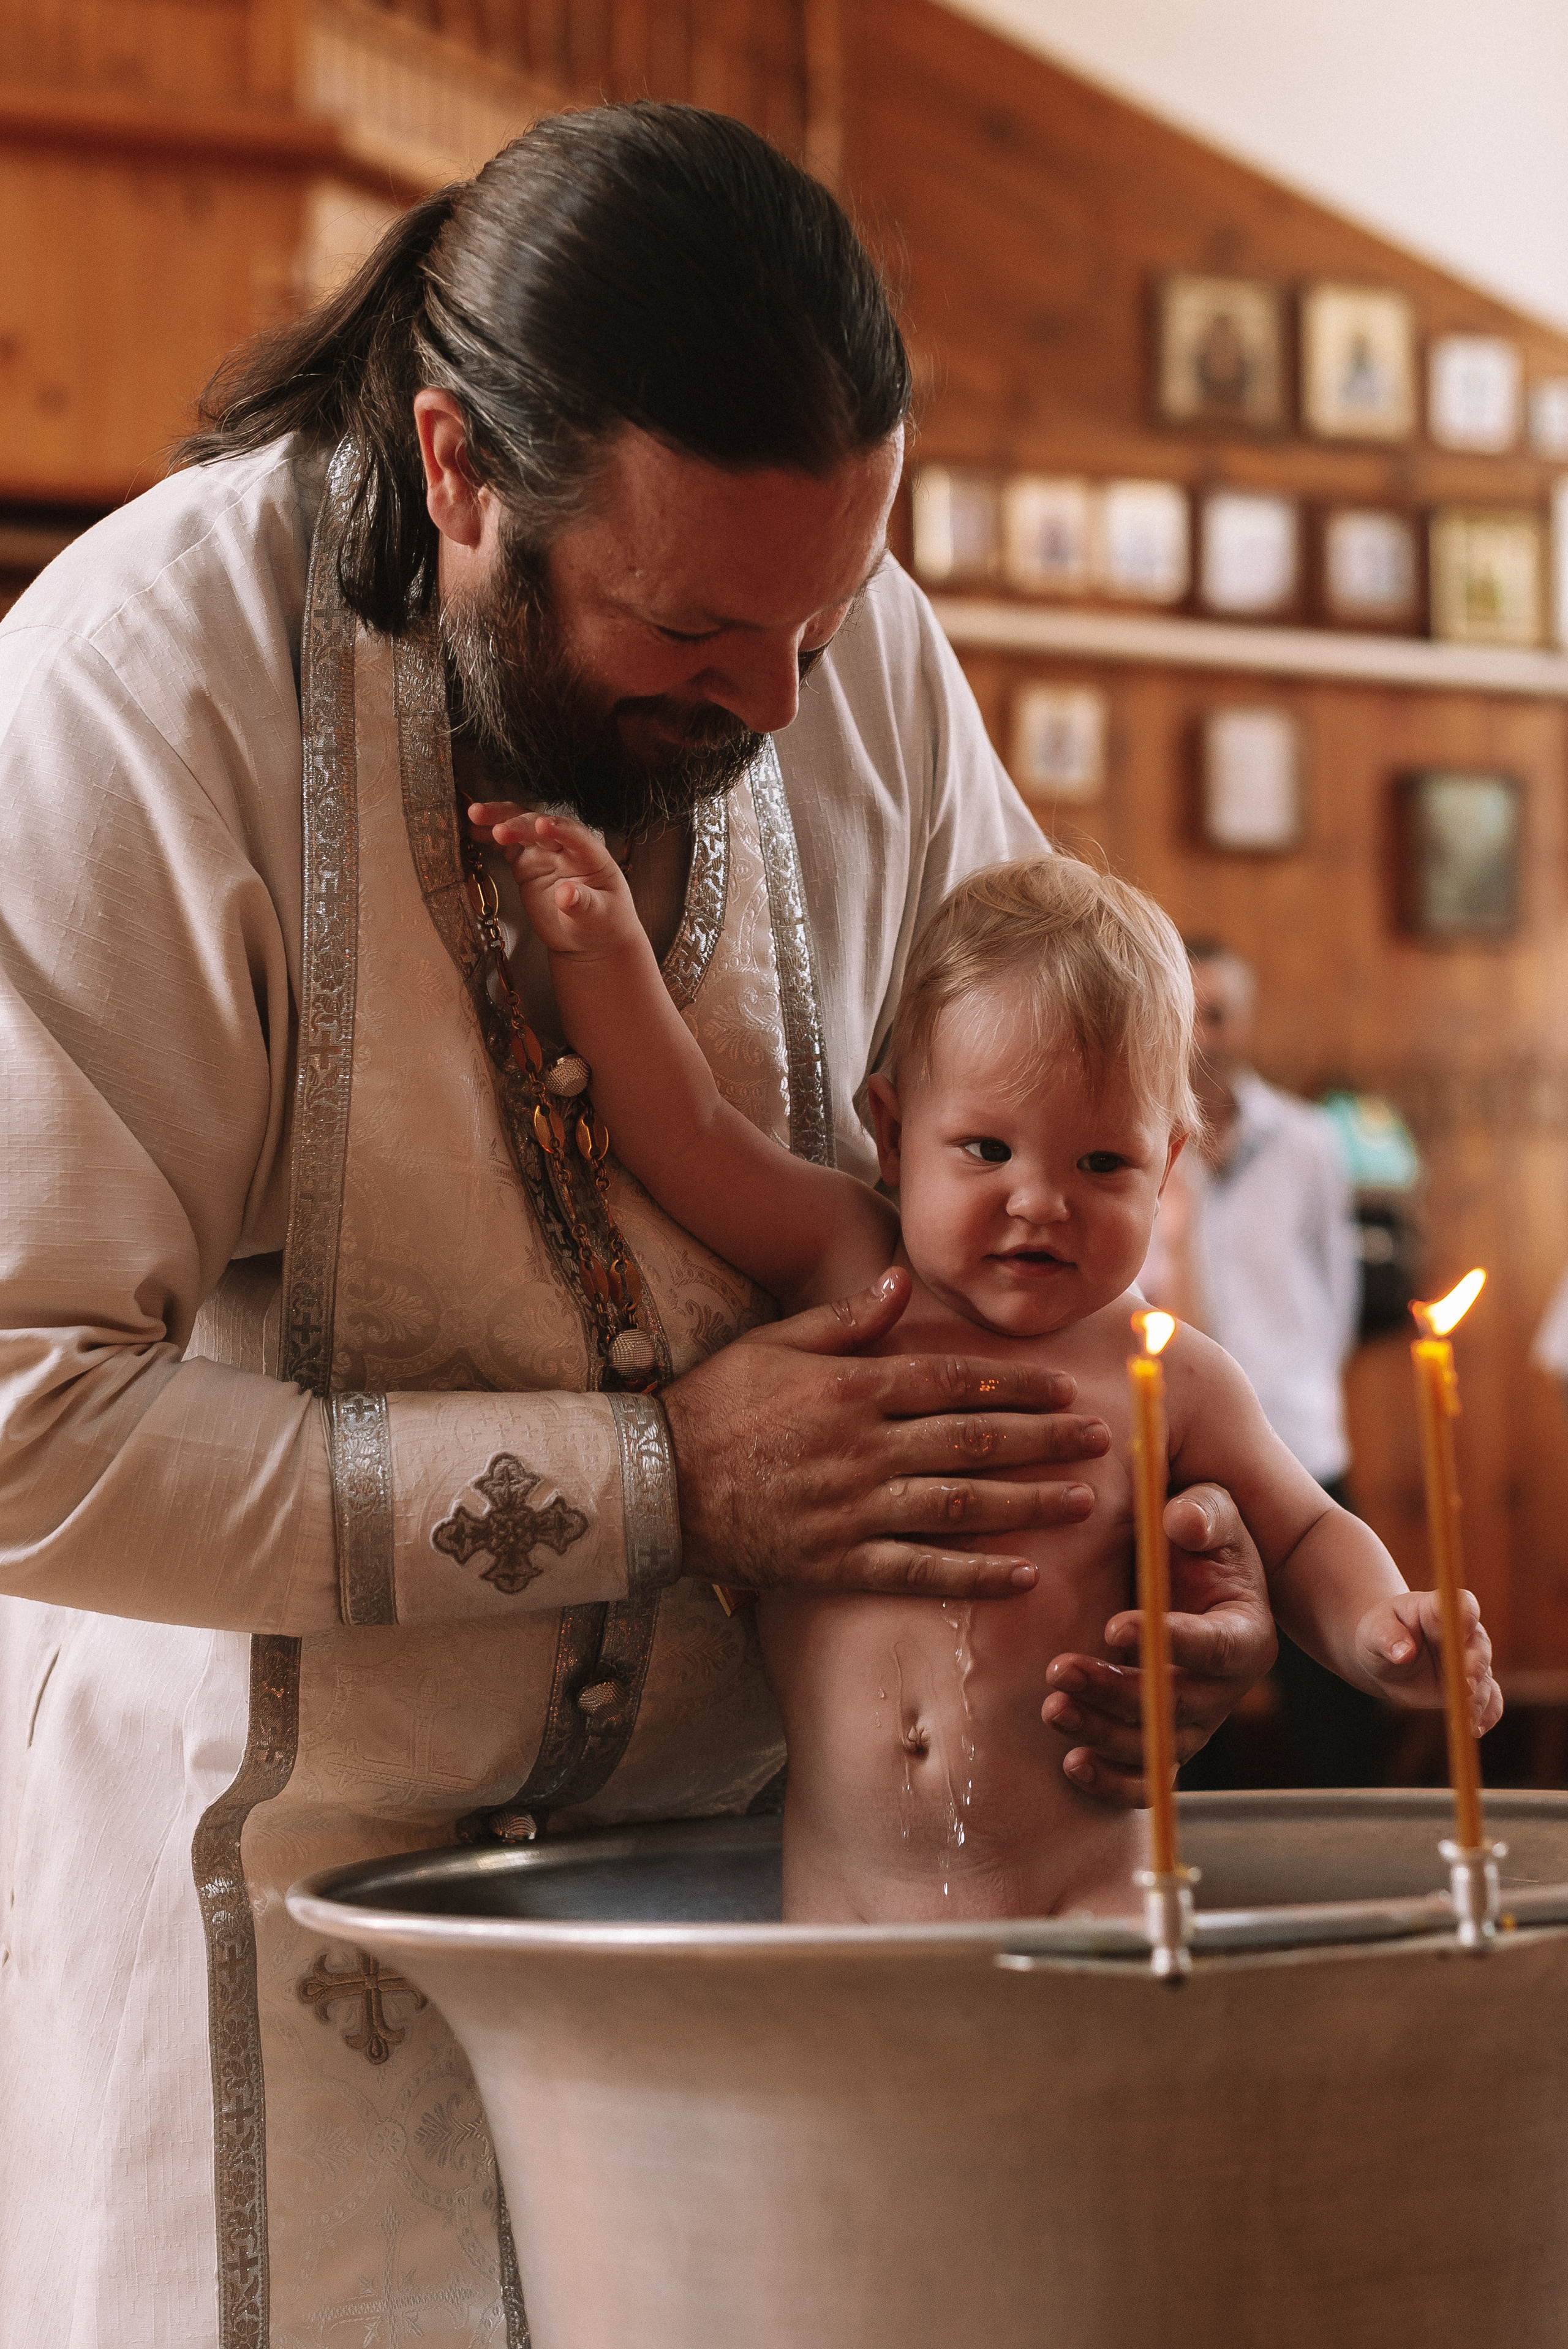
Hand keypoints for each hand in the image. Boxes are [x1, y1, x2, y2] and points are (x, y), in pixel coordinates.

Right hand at [467, 803, 634, 956]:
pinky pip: (507, 846)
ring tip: (474, 815)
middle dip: (520, 824)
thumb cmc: (601, 926)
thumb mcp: (597, 919)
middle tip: (498, 830)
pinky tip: (471, 830)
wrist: (588, 938)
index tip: (542, 825)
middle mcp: (566, 849)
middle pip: (541, 828)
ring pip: (521, 829)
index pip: (575, 836)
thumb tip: (567, 894)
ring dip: (499, 820)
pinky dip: (489, 837)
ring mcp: (545, 854)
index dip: (559, 828)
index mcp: (591, 857)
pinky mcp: (527, 864)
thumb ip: (583, 904)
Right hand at [662, 1267, 1110, 1596]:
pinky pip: (920, 1571)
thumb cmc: (714, 1406)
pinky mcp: (839, 1562)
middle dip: (1045, 1440)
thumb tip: (903, 1281)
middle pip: (974, 1441)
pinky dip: (974, 1573)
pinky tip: (1022, 1573)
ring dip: (1028, 1503)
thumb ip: (845, 1318)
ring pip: (960, 1505)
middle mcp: (863, 1448)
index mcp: (852, 1389)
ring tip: (1083, 1502)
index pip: (953, 1382)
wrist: (654, 1484)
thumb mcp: (774, 1343)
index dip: (1016, 1386)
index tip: (1065, 1388)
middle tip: (1101, 1440)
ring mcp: (854, 1509)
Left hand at [1039, 1483, 1276, 1805]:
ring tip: (1053, 1708)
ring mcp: (1195, 1722)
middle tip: (1060, 1669)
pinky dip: (1113, 1782)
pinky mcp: (1164, 1744)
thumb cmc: (1193, 1537)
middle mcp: (1224, 1688)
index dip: (1172, 1642)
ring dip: (1103, 1734)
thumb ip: (1201, 1510)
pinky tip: (1072, 1764)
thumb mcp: (1208, 1509)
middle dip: (1119, 1693)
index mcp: (1245, 1632)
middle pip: (1179, 1707)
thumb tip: (1179, 1521)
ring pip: (1158, 1748)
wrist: (1181, 1576)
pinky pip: (1148, 1781)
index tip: (1113, 1626)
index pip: (1216, 1647)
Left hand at [1354, 1590, 1501, 1731]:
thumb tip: (1403, 1653)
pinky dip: (1487, 1713)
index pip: (1463, 1605)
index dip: (1466, 1615)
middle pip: (1479, 1644)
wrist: (1383, 1656)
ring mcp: (1469, 1660)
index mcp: (1439, 1609)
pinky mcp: (1471, 1686)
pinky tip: (1477, 1728)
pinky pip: (1489, 1699)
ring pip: (1485, 1675)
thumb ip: (1388, 1637)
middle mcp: (1461, 1634)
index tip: (1463, 1629)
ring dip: (1479, 1696)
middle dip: (1475, 1664)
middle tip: (1467, 1685)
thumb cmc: (1378, 1634)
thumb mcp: (1374, 1631)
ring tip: (1468, 1717)